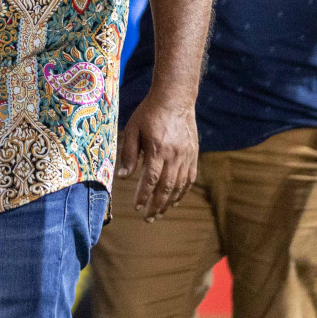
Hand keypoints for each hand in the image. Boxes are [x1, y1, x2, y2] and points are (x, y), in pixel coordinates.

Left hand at [116, 96, 197, 220]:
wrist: (175, 98)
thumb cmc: (149, 112)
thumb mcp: (132, 129)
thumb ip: (129, 153)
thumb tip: (123, 176)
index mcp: (157, 149)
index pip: (150, 180)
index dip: (143, 196)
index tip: (136, 207)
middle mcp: (174, 155)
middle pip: (166, 188)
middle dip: (156, 206)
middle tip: (147, 219)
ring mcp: (186, 156)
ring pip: (179, 186)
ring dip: (168, 203)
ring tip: (159, 214)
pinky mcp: (193, 154)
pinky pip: (190, 178)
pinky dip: (182, 192)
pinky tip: (174, 200)